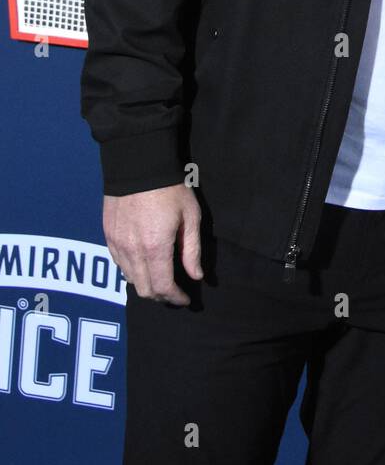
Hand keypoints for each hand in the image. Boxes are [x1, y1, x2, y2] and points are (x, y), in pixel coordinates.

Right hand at [103, 185, 202, 305]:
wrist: (138, 164)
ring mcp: (117, 244)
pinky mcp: (108, 235)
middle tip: (174, 292)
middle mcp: (132, 251)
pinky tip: (144, 264)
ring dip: (146, 284)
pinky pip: (118, 264)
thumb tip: (196, 275)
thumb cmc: (169, 189)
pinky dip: (132, 271)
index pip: (163, 287)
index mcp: (155, 248)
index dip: (175, 298)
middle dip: (161, 296)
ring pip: (130, 279)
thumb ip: (192, 250)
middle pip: (144, 289)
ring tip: (160, 278)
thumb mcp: (190, 217)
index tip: (185, 299)